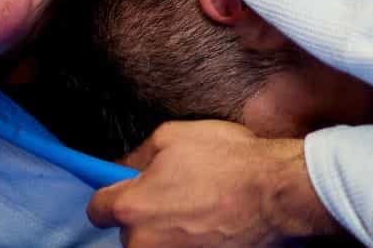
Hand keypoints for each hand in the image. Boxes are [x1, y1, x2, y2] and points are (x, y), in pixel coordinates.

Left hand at [86, 121, 335, 246]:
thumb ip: (139, 154)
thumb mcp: (174, 135)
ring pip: (155, 244)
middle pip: (129, 230)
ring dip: (169, 231)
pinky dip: (193, 241)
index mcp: (131, 207)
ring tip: (202, 210)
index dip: (111, 195)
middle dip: (146, 214)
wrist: (275, 194)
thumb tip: (125, 167)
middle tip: (178, 194)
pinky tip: (213, 224)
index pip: (96, 209)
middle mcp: (142, 242)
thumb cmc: (229, 161)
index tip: (124, 190)